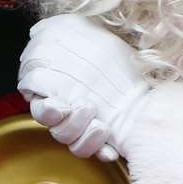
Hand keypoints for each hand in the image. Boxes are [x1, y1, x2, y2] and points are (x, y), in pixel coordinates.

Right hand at [18, 14, 147, 159]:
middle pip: (52, 128)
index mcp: (56, 89)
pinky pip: (90, 153)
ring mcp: (79, 127)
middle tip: (86, 108)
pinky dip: (98, 150)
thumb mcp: (93, 37)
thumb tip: (38, 31)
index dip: (46, 109)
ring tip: (101, 125)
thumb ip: (63, 31)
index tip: (59, 105)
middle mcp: (64, 111)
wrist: (144, 81)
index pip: (40, 105)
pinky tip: (109, 148)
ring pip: (68, 142)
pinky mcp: (97, 142)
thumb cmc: (114, 59)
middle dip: (66, 122)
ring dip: (83, 135)